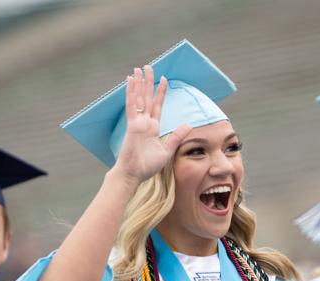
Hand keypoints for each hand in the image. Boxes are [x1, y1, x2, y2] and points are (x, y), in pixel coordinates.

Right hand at [112, 65, 191, 184]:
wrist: (133, 175)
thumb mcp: (166, 150)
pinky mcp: (131, 125)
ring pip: (139, 98)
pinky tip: (131, 80)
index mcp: (152, 128)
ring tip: (139, 68)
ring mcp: (137, 122)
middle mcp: (144, 122)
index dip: (160, 92)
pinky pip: (131, 105)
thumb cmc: (147, 167)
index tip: (164, 79)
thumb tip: (189, 124)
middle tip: (148, 67)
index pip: (157, 105)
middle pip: (147, 97)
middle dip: (148, 82)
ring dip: (139, 83)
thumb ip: (177, 136)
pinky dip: (131, 92)